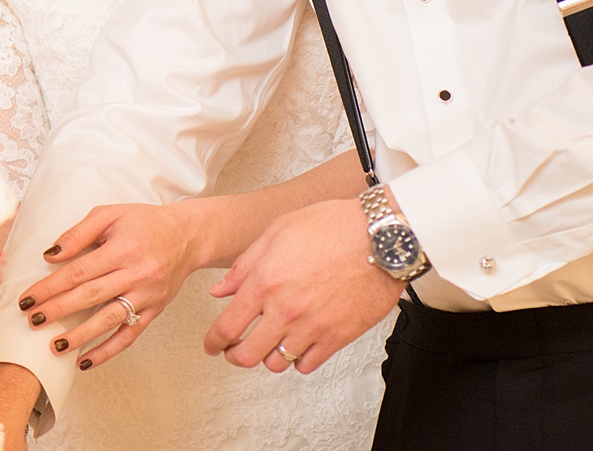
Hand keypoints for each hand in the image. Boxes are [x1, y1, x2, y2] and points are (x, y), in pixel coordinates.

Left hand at [17, 203, 198, 370]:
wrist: (188, 236)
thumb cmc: (145, 222)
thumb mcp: (110, 215)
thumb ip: (79, 233)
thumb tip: (51, 255)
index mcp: (123, 248)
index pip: (79, 271)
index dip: (51, 286)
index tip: (28, 298)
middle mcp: (137, 274)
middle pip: (90, 296)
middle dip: (58, 310)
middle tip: (32, 320)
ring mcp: (147, 295)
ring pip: (109, 319)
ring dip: (80, 336)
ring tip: (54, 346)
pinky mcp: (155, 310)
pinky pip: (129, 335)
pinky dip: (107, 351)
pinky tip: (85, 361)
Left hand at [203, 197, 401, 373]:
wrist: (380, 237)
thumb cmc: (333, 227)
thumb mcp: (277, 232)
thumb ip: (244, 265)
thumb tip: (221, 289)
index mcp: (265, 282)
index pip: (227, 326)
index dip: (213, 341)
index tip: (211, 344)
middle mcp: (285, 309)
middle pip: (246, 354)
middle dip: (234, 356)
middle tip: (233, 351)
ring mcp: (312, 326)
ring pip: (276, 363)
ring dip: (267, 357)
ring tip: (268, 344)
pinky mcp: (337, 337)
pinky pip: (307, 365)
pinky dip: (297, 360)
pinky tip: (297, 344)